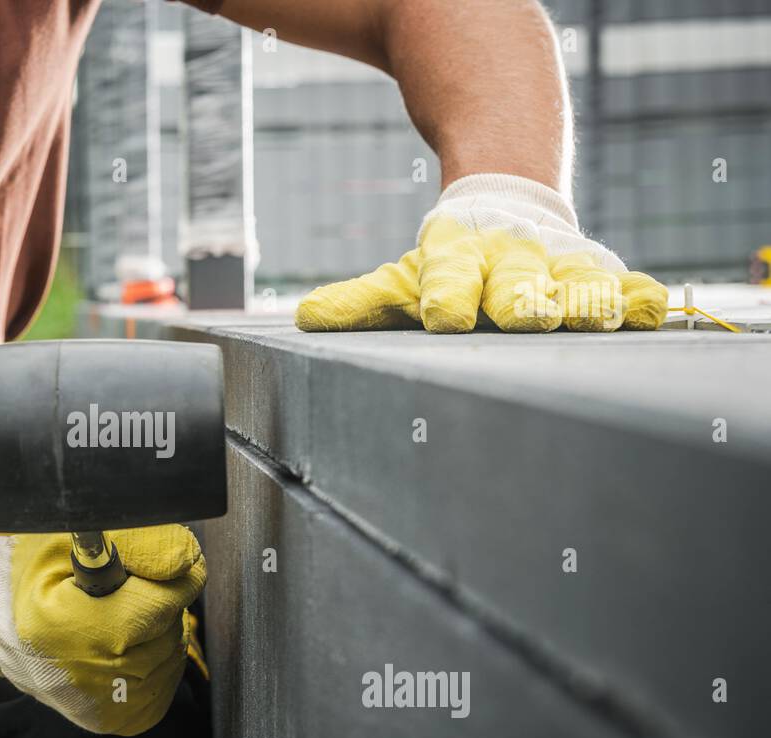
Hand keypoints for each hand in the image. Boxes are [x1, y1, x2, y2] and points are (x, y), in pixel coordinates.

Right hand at [0, 525, 205, 735]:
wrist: (5, 630)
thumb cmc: (36, 578)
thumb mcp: (73, 540)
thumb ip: (136, 543)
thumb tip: (186, 560)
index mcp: (73, 628)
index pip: (163, 601)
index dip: (171, 574)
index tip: (158, 563)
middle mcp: (92, 678)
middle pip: (170, 627)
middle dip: (159, 601)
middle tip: (124, 591)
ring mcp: (109, 707)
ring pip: (173, 653)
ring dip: (158, 628)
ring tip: (120, 616)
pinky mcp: (121, 721)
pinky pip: (167, 680)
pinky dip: (156, 656)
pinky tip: (125, 644)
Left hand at [295, 173, 667, 333]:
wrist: (508, 201)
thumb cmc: (448, 264)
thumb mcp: (405, 278)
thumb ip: (361, 302)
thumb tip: (306, 319)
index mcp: (457, 258)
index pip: (448, 276)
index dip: (447, 293)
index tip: (445, 316)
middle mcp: (511, 261)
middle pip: (516, 281)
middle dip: (519, 297)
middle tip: (525, 312)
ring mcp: (559, 265)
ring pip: (573, 282)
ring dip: (581, 299)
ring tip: (589, 315)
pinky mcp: (601, 272)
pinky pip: (625, 285)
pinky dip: (637, 297)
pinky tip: (649, 310)